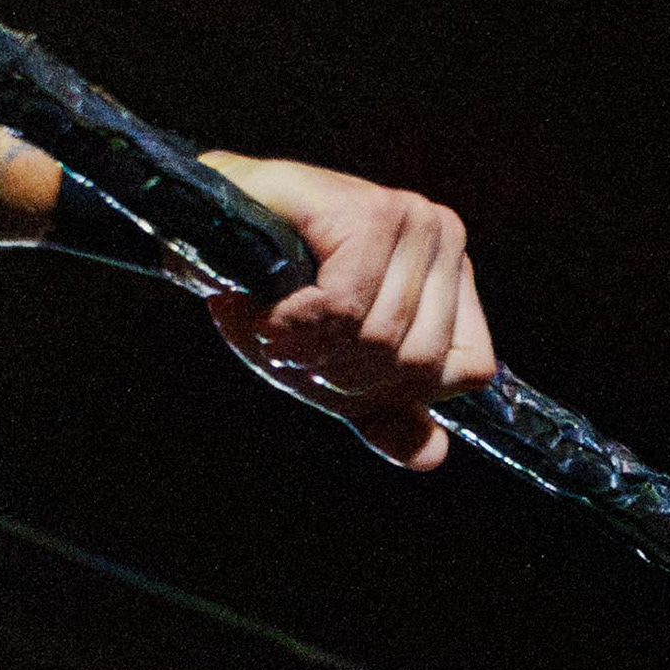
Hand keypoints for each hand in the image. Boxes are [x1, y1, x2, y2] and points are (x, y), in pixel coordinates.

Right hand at [195, 154, 494, 469]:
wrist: (203, 236)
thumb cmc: (273, 297)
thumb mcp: (337, 371)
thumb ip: (388, 414)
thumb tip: (431, 457)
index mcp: (454, 276)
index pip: (467, 369)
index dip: (394, 387)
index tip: (334, 365)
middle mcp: (443, 238)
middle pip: (420, 358)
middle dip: (344, 372)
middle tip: (292, 344)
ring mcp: (411, 220)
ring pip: (383, 336)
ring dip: (313, 350)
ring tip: (278, 324)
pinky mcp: (367, 212)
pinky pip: (347, 306)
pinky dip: (298, 324)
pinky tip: (270, 309)